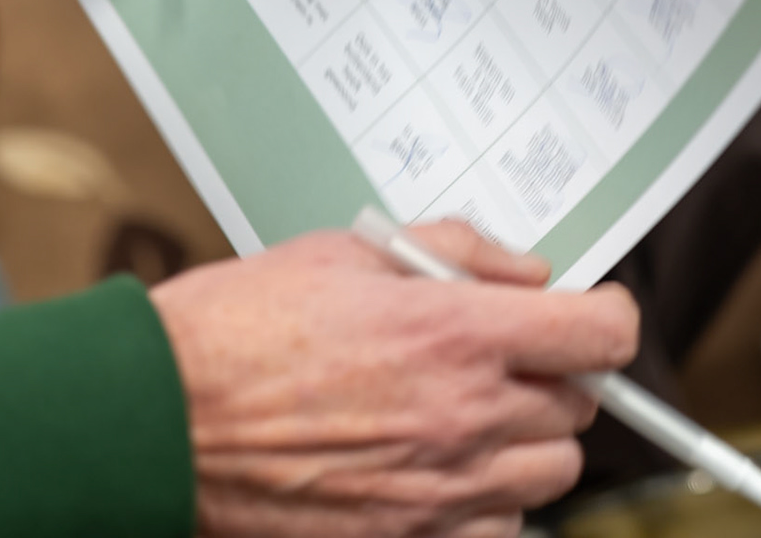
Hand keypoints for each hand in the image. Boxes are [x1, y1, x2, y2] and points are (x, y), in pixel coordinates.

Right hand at [149, 223, 639, 537]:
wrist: (157, 421)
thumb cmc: (235, 331)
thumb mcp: (345, 252)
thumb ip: (454, 251)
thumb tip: (524, 272)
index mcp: (453, 333)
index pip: (600, 334)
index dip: (604, 317)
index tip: (587, 315)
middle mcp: (461, 417)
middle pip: (580, 407)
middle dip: (551, 375)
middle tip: (496, 356)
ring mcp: (438, 490)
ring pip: (548, 475)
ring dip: (523, 441)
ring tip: (460, 413)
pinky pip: (497, 531)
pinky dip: (484, 503)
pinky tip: (434, 469)